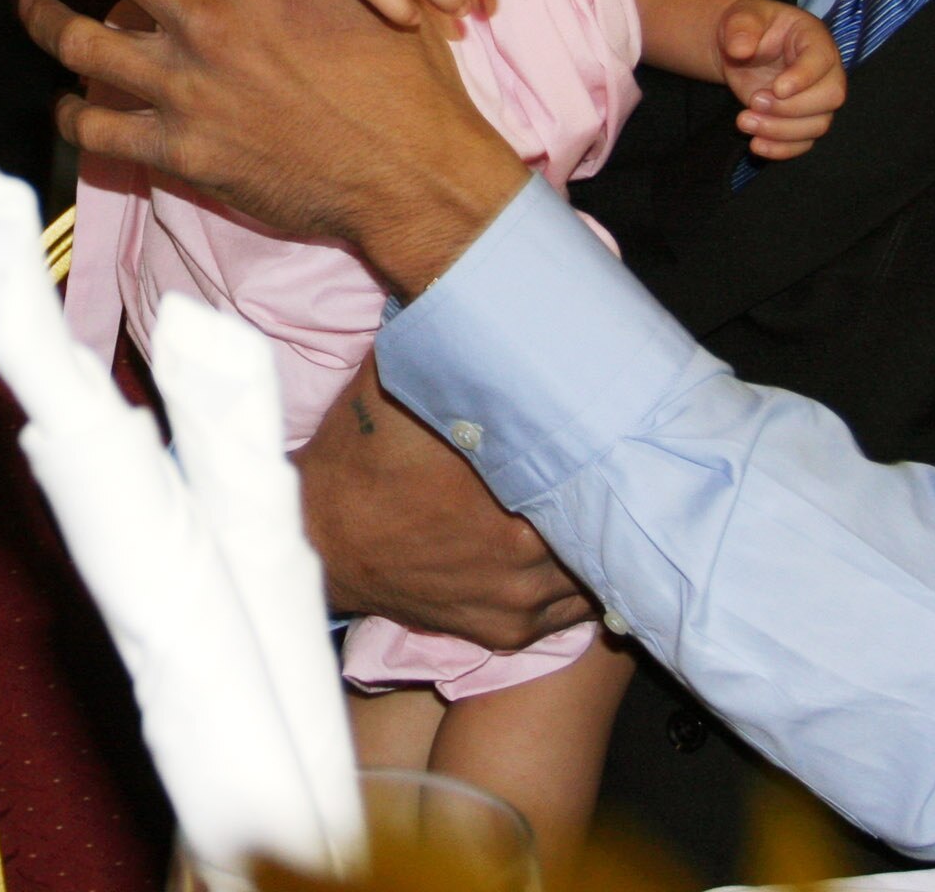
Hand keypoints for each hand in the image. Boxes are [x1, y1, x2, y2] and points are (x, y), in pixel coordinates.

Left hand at [15, 0, 527, 296]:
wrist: (409, 171)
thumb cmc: (401, 73)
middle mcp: (206, 16)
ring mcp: (185, 85)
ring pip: (80, 39)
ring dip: (44, 17)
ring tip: (27, 7)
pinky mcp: (178, 148)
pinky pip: (98, 126)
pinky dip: (73, 112)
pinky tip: (66, 104)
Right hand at [297, 360, 593, 650]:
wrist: (314, 534)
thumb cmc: (362, 454)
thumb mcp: (401, 380)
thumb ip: (454, 350)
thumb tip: (498, 304)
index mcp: (508, 486)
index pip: (597, 468)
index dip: (613, 446)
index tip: (619, 425)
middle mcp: (523, 554)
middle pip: (602, 522)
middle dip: (609, 493)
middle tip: (619, 462)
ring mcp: (517, 600)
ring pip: (594, 572)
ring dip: (597, 541)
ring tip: (601, 507)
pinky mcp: (506, 629)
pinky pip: (570, 611)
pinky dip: (577, 581)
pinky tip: (575, 550)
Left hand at [717, 0, 845, 159]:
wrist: (740, 47)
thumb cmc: (748, 26)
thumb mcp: (741, 17)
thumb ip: (741, 27)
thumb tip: (740, 48)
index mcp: (813, 38)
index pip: (823, 60)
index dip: (804, 78)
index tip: (776, 88)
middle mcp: (824, 71)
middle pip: (830, 97)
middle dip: (791, 107)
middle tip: (754, 101)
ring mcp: (815, 98)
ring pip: (818, 125)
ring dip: (780, 131)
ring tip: (743, 120)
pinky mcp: (801, 120)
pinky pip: (804, 142)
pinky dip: (782, 149)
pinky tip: (755, 144)